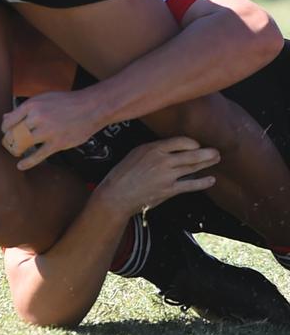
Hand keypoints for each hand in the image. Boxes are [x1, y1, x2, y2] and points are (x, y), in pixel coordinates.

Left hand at [1, 90, 104, 168]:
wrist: (89, 107)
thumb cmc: (65, 102)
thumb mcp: (43, 98)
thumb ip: (25, 108)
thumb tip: (6, 117)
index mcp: (32, 104)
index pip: (10, 119)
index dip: (5, 128)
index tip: (5, 132)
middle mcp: (37, 117)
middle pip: (15, 133)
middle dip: (9, 140)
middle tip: (8, 144)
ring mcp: (47, 131)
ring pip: (25, 144)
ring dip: (17, 150)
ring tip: (15, 152)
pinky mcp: (57, 143)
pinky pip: (38, 155)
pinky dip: (28, 162)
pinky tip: (21, 165)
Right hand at [96, 137, 219, 217]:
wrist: (118, 193)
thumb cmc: (124, 171)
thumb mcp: (137, 152)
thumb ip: (154, 149)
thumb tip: (170, 149)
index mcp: (154, 148)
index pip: (180, 141)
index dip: (192, 143)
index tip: (196, 145)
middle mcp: (163, 160)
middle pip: (190, 154)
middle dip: (206, 153)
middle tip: (216, 151)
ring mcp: (167, 176)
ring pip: (192, 168)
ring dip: (206, 164)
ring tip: (216, 160)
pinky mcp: (169, 190)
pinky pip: (189, 185)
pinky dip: (202, 182)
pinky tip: (210, 180)